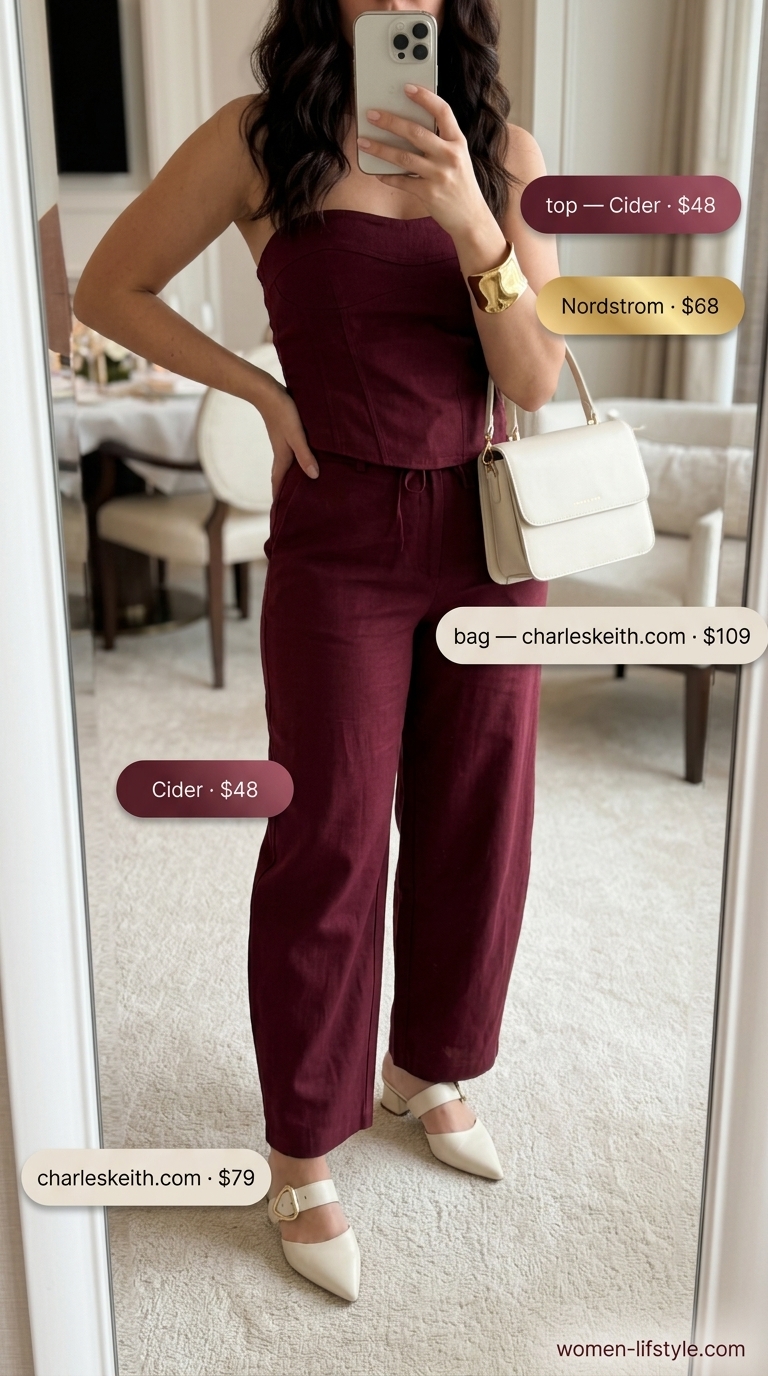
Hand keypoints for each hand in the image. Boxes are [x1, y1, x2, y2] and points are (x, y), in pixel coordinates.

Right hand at [256, 377, 317, 498]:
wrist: (267, 391)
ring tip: (304, 488)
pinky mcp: (287, 435)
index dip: (277, 499)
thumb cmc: (283, 413)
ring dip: (293, 478)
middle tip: (294, 507)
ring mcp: (284, 444)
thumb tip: (314, 477)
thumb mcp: (296, 435)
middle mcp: (282, 454)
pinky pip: (293, 455)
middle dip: (286, 492)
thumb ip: (305, 455)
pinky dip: (299, 463)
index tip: (278, 514)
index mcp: (282, 457)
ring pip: (288, 466)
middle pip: (283, 478)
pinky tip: (307, 461)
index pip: (278, 483)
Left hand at [357, 85, 504, 259]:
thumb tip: (409, 129)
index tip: (407, 87)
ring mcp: (439, 175)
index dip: (425, 97)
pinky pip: (402, 181)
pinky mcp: (429, 194)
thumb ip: (441, 143)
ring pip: (403, 157)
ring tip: (363, 141)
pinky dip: (387, 176)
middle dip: (391, 121)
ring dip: (380, 148)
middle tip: (372, 114)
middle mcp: (450, 156)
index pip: (443, 111)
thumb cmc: (461, 185)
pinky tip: (376, 171)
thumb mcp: (459, 159)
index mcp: (458, 142)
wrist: (471, 218)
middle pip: (416, 132)